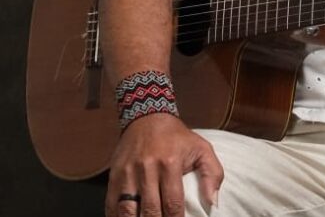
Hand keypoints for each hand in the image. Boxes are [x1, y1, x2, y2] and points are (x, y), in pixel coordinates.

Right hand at [105, 113, 223, 216]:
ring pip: (127, 211)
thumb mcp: (202, 149)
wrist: (148, 117)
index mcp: (170, 163)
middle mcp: (147, 168)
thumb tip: (212, 203)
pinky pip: (111, 204)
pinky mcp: (114, 175)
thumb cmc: (177, 138)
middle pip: (150, 211)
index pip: (173, 204)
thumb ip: (213, 174)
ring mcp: (128, 172)